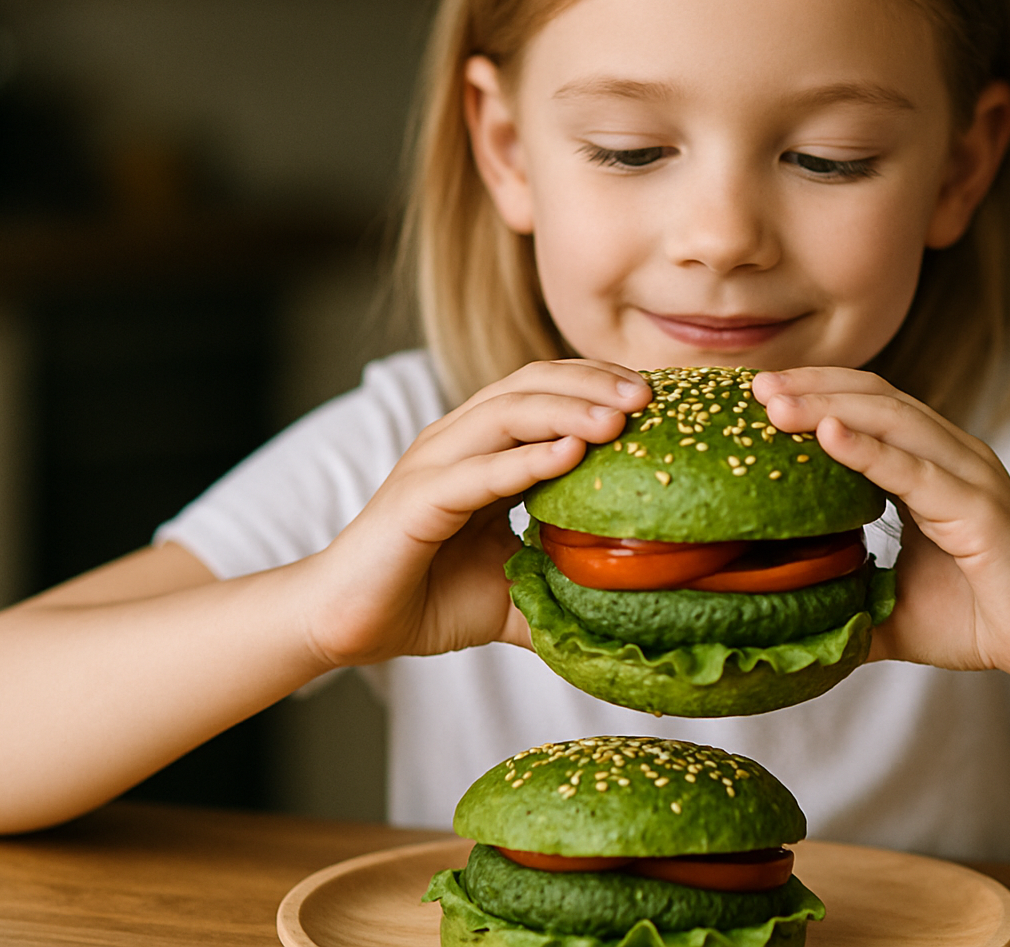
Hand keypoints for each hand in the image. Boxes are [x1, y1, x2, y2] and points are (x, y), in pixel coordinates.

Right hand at [301, 359, 650, 667]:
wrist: (350, 626)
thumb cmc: (429, 599)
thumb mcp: (519, 588)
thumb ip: (569, 590)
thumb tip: (637, 617)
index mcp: (483, 449)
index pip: (546, 391)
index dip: (599, 383)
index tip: (659, 398)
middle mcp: (458, 442)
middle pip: (531, 384)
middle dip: (594, 382)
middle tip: (651, 395)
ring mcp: (434, 466)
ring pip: (506, 413)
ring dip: (567, 410)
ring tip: (620, 417)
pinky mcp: (416, 502)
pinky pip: (476, 473)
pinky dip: (524, 460)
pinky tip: (569, 455)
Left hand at [754, 367, 1009, 685]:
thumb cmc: (980, 618)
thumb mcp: (891, 608)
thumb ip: (843, 603)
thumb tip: (783, 624)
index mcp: (932, 466)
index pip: (867, 407)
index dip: (815, 392)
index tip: (757, 395)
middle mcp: (952, 456)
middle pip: (873, 398)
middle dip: (812, 386)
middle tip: (754, 387)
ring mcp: (969, 476)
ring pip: (891, 421)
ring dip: (828, 406)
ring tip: (774, 402)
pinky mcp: (980, 508)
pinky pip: (915, 471)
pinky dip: (867, 449)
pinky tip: (826, 433)